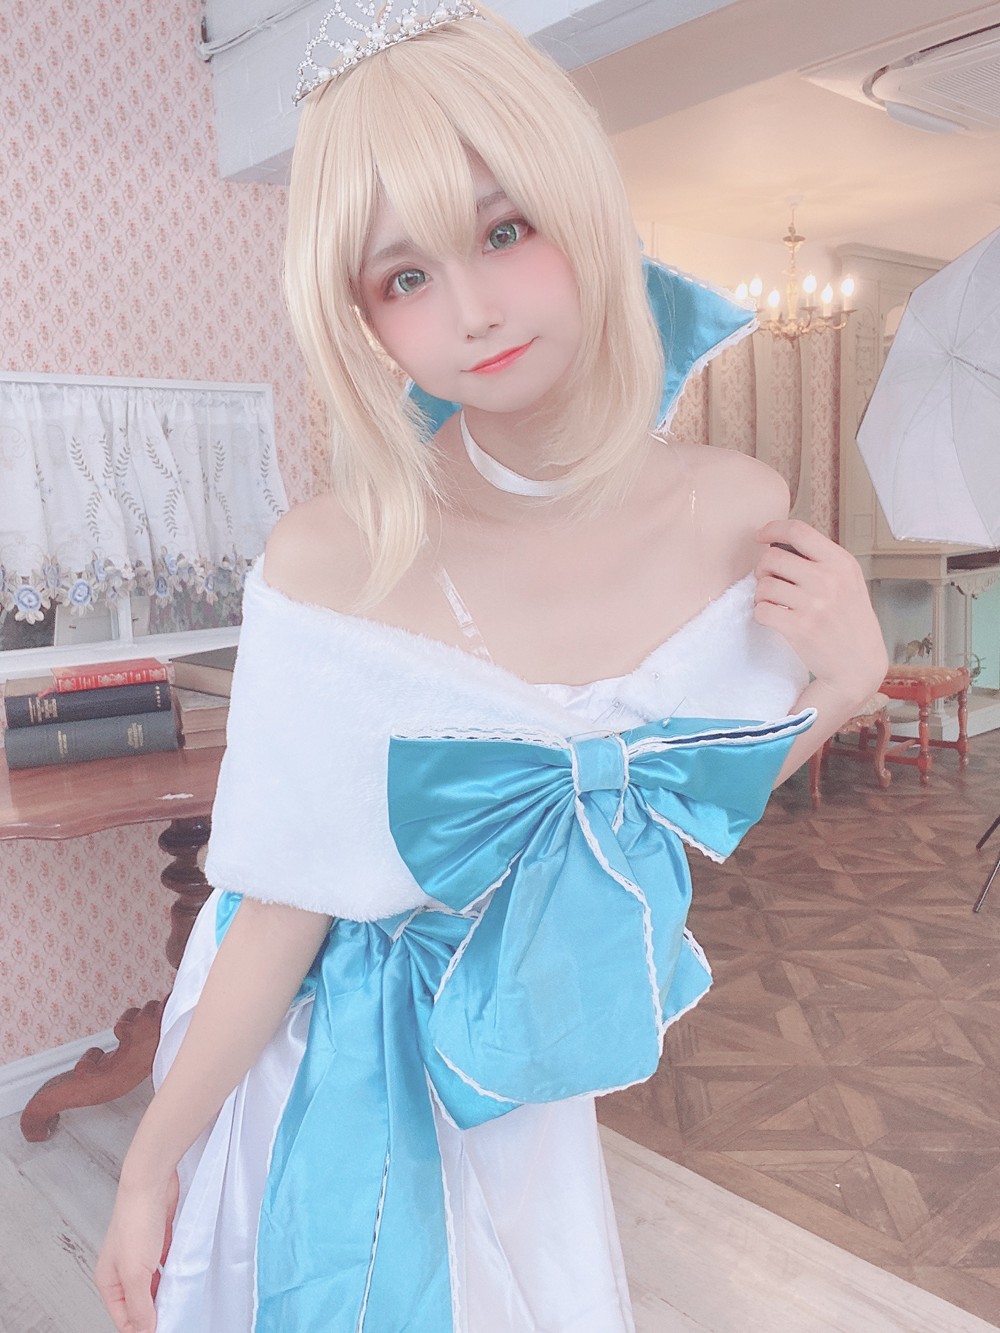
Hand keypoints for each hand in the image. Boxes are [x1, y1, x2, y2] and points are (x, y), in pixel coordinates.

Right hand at [96, 1168, 179, 1332]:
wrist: (151, 1183)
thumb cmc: (136, 1222)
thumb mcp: (135, 1273)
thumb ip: (140, 1306)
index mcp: (109, 1281)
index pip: (123, 1318)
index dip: (141, 1328)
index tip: (163, 1329)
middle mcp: (123, 1270)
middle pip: (139, 1303)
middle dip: (155, 1313)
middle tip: (176, 1318)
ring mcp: (141, 1256)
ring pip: (154, 1286)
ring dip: (165, 1295)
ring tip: (181, 1303)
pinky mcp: (158, 1242)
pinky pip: (166, 1268)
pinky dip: (173, 1276)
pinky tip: (184, 1280)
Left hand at [753, 518, 887, 709]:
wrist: (859, 664)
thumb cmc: (850, 621)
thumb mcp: (848, 581)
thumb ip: (820, 561)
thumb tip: (779, 543)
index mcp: (841, 563)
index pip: (799, 531)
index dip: (773, 529)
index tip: (761, 536)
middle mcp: (829, 580)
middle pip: (772, 558)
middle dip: (763, 569)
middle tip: (770, 581)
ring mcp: (814, 604)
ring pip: (763, 585)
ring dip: (762, 594)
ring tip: (776, 602)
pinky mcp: (799, 628)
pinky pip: (761, 610)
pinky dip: (762, 614)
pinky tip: (775, 617)